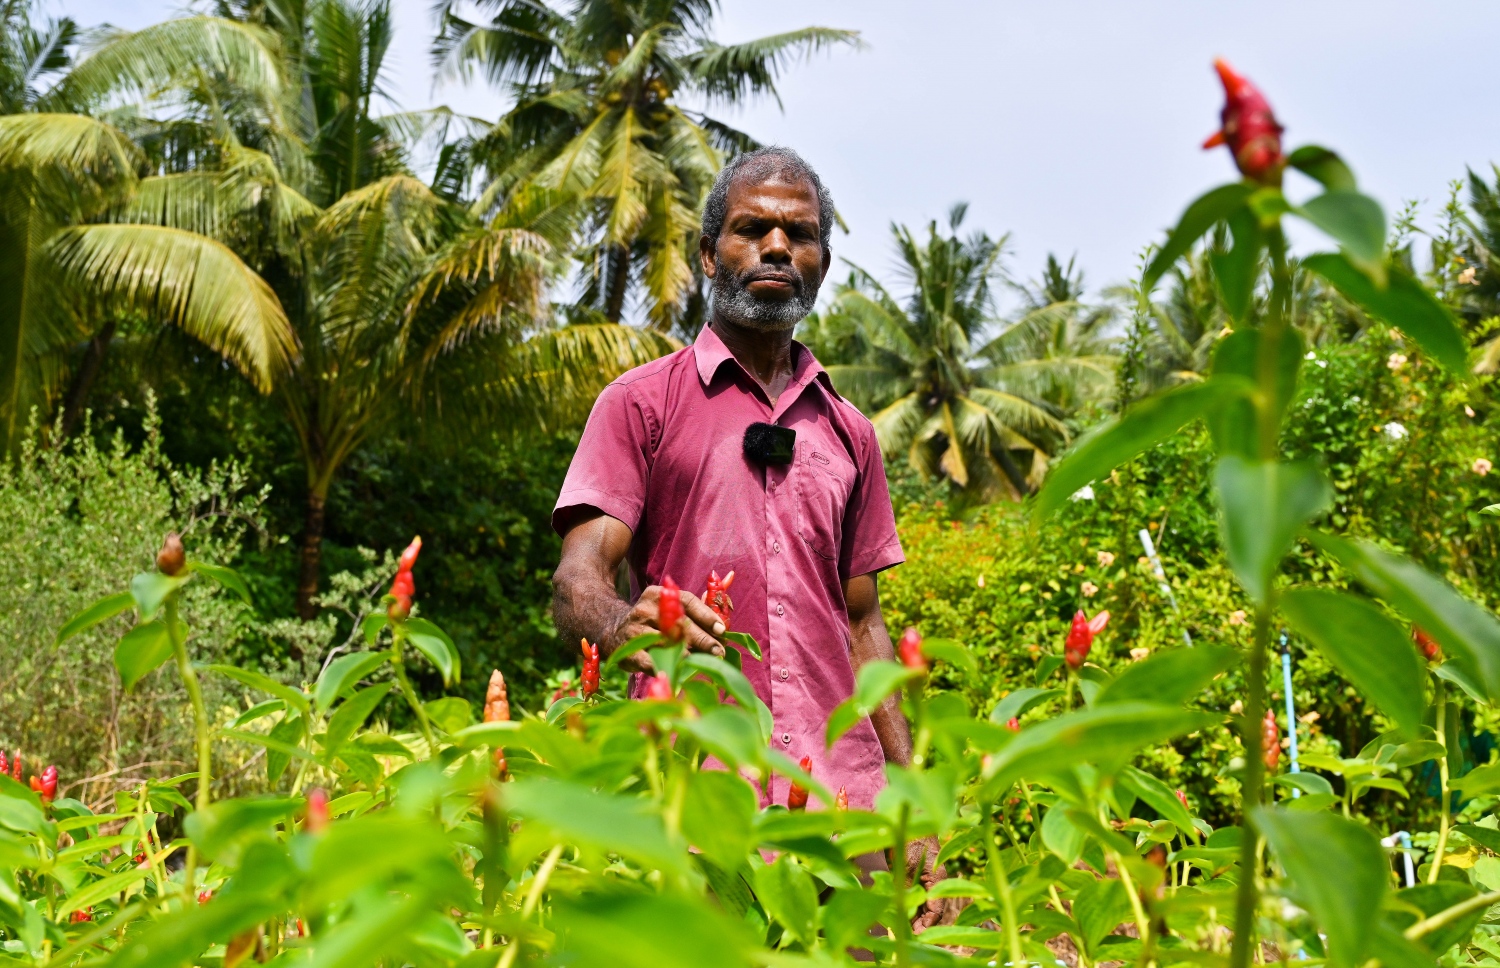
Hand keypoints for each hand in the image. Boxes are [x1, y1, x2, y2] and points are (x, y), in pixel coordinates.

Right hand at [607, 585, 725, 672]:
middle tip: (720, 652)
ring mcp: (635, 630)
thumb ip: (693, 611)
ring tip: (706, 663)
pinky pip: (650, 662)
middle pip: (680, 624)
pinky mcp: (629, 652)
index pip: (686, 601)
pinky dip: (665, 668)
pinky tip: (679, 674)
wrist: (612, 631)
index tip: (722, 629)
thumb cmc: (652, 621)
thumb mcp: (666, 608)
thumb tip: (723, 620)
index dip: (706, 616)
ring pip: (667, 644)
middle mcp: (646, 610)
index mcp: (659, 595)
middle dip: (703, 640)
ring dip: (689, 655)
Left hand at [906, 836, 946, 932]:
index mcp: (938, 878)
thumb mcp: (906, 865)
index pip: (936, 909)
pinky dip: (909, 905)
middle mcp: (934, 881)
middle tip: (908, 937)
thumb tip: (904, 913)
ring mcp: (924, 878)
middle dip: (921, 924)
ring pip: (922, 904)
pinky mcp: (913, 875)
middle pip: (930, 910)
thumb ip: (907, 888)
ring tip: (903, 930)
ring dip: (914, 917)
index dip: (927, 924)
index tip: (917, 936)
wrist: (904, 818)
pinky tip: (899, 913)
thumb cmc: (909, 838)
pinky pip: (914, 895)